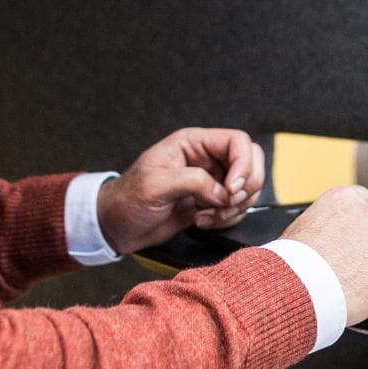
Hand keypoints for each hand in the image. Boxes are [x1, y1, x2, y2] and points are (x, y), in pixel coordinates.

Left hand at [94, 127, 265, 254]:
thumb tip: (223, 191)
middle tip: (227, 203)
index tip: (233, 189)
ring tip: (207, 216)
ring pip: (248, 188)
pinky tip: (202, 221)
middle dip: (246, 187)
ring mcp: (211, 181)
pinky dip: (227, 218)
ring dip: (234, 207)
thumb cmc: (128, 199)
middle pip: (251, 162)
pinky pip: (237, 207)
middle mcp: (206, 158)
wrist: (117, 226)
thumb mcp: (155, 185)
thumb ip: (193, 181)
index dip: (243, 165)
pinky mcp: (211, 202)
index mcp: (193, 143)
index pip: (237, 142)